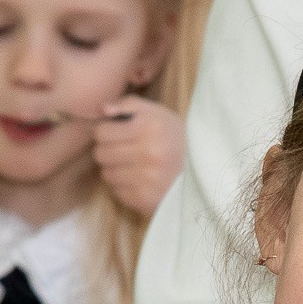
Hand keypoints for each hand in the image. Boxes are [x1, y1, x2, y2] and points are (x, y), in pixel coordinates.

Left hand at [92, 95, 185, 217]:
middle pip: (100, 153)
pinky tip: (139, 180)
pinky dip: (124, 185)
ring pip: (106, 173)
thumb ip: (130, 104)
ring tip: (133, 166)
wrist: (202, 173)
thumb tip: (102, 108)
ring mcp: (145, 178)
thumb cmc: (175, 140)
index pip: (101, 132)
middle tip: (124, 151)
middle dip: (108, 151)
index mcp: (150, 127)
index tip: (117, 135)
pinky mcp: (143, 198)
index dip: (106, 132)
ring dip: (116, 169)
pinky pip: (116, 190)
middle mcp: (148, 153)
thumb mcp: (159, 115)